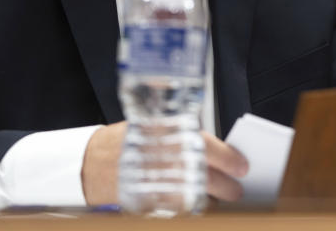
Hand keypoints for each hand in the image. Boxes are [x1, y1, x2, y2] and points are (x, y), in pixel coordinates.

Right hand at [81, 123, 249, 204]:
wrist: (92, 161)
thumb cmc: (128, 141)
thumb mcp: (155, 126)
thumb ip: (184, 138)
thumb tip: (219, 155)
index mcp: (169, 133)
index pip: (208, 146)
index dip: (230, 158)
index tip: (243, 166)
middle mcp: (164, 158)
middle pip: (207, 176)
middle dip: (226, 187)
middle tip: (237, 190)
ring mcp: (156, 182)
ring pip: (196, 196)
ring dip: (212, 201)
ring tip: (220, 201)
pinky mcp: (149, 202)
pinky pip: (179, 208)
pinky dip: (192, 209)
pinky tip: (197, 206)